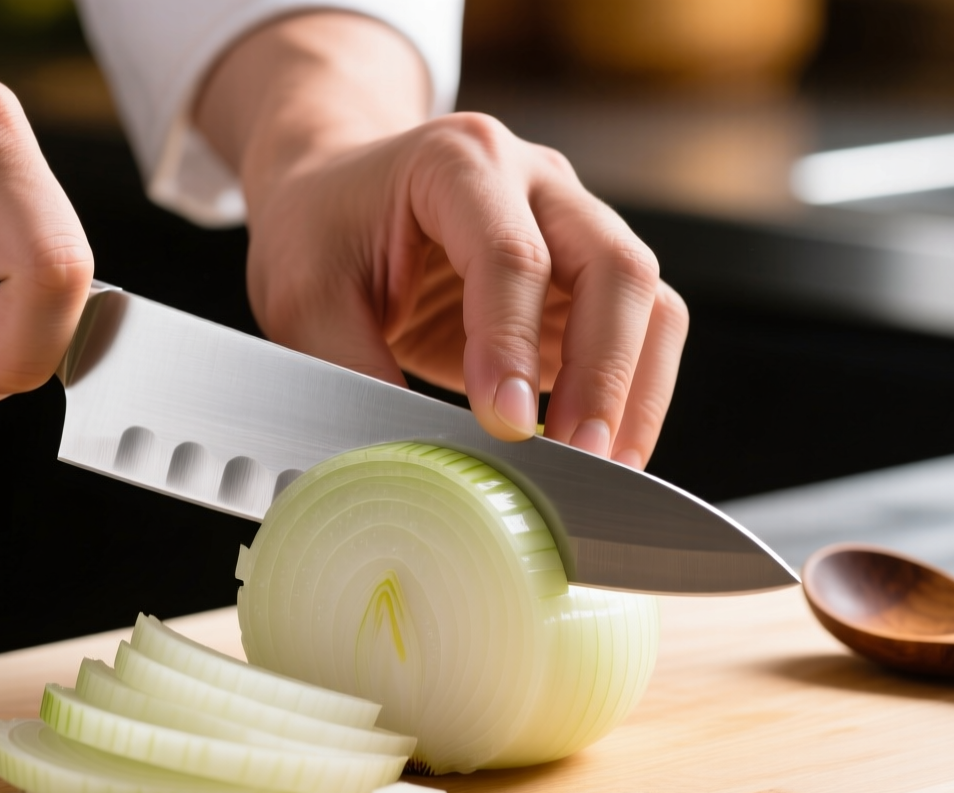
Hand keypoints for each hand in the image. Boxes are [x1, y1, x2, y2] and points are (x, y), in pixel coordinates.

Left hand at [197, 14, 686, 468]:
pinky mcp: (589, 279)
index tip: (504, 423)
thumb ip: (347, 368)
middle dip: (605, 373)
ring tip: (601, 469)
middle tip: (574, 458)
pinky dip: (636, 396)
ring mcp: (577, 224)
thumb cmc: (322, 232)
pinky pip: (646, 333)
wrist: (340, 195)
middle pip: (614, 266)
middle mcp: (537, 180)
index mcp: (459, 161)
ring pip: (649, 300)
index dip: (513, 344)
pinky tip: (603, 452)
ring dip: (635, 392)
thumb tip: (401, 458)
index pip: (511, 253)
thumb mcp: (303, 298)